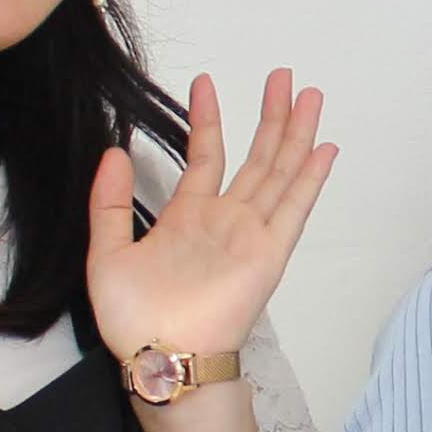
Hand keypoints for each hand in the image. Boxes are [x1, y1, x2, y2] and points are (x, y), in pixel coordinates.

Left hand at [88, 69, 339, 381]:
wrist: (160, 354)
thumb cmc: (133, 316)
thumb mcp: (106, 251)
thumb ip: (111, 203)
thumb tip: (115, 153)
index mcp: (188, 218)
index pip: (206, 155)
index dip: (208, 118)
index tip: (206, 82)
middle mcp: (225, 220)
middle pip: (257, 157)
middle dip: (270, 116)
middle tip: (283, 76)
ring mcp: (250, 235)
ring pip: (280, 173)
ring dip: (296, 134)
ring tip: (308, 95)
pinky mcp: (269, 253)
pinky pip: (294, 209)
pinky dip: (310, 179)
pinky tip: (325, 150)